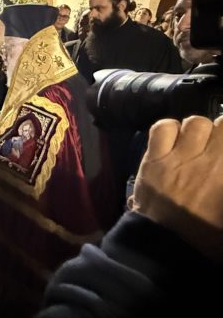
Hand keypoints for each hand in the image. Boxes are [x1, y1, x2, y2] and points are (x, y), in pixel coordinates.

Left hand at [132, 115, 222, 260]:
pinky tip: (172, 141)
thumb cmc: (210, 238)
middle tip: (218, 147)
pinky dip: (169, 129)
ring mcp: (181, 158)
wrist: (169, 249)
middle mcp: (213, 163)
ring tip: (196, 144)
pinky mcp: (154, 160)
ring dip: (199, 131)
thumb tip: (221, 172)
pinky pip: (162, 127)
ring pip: (195, 123)